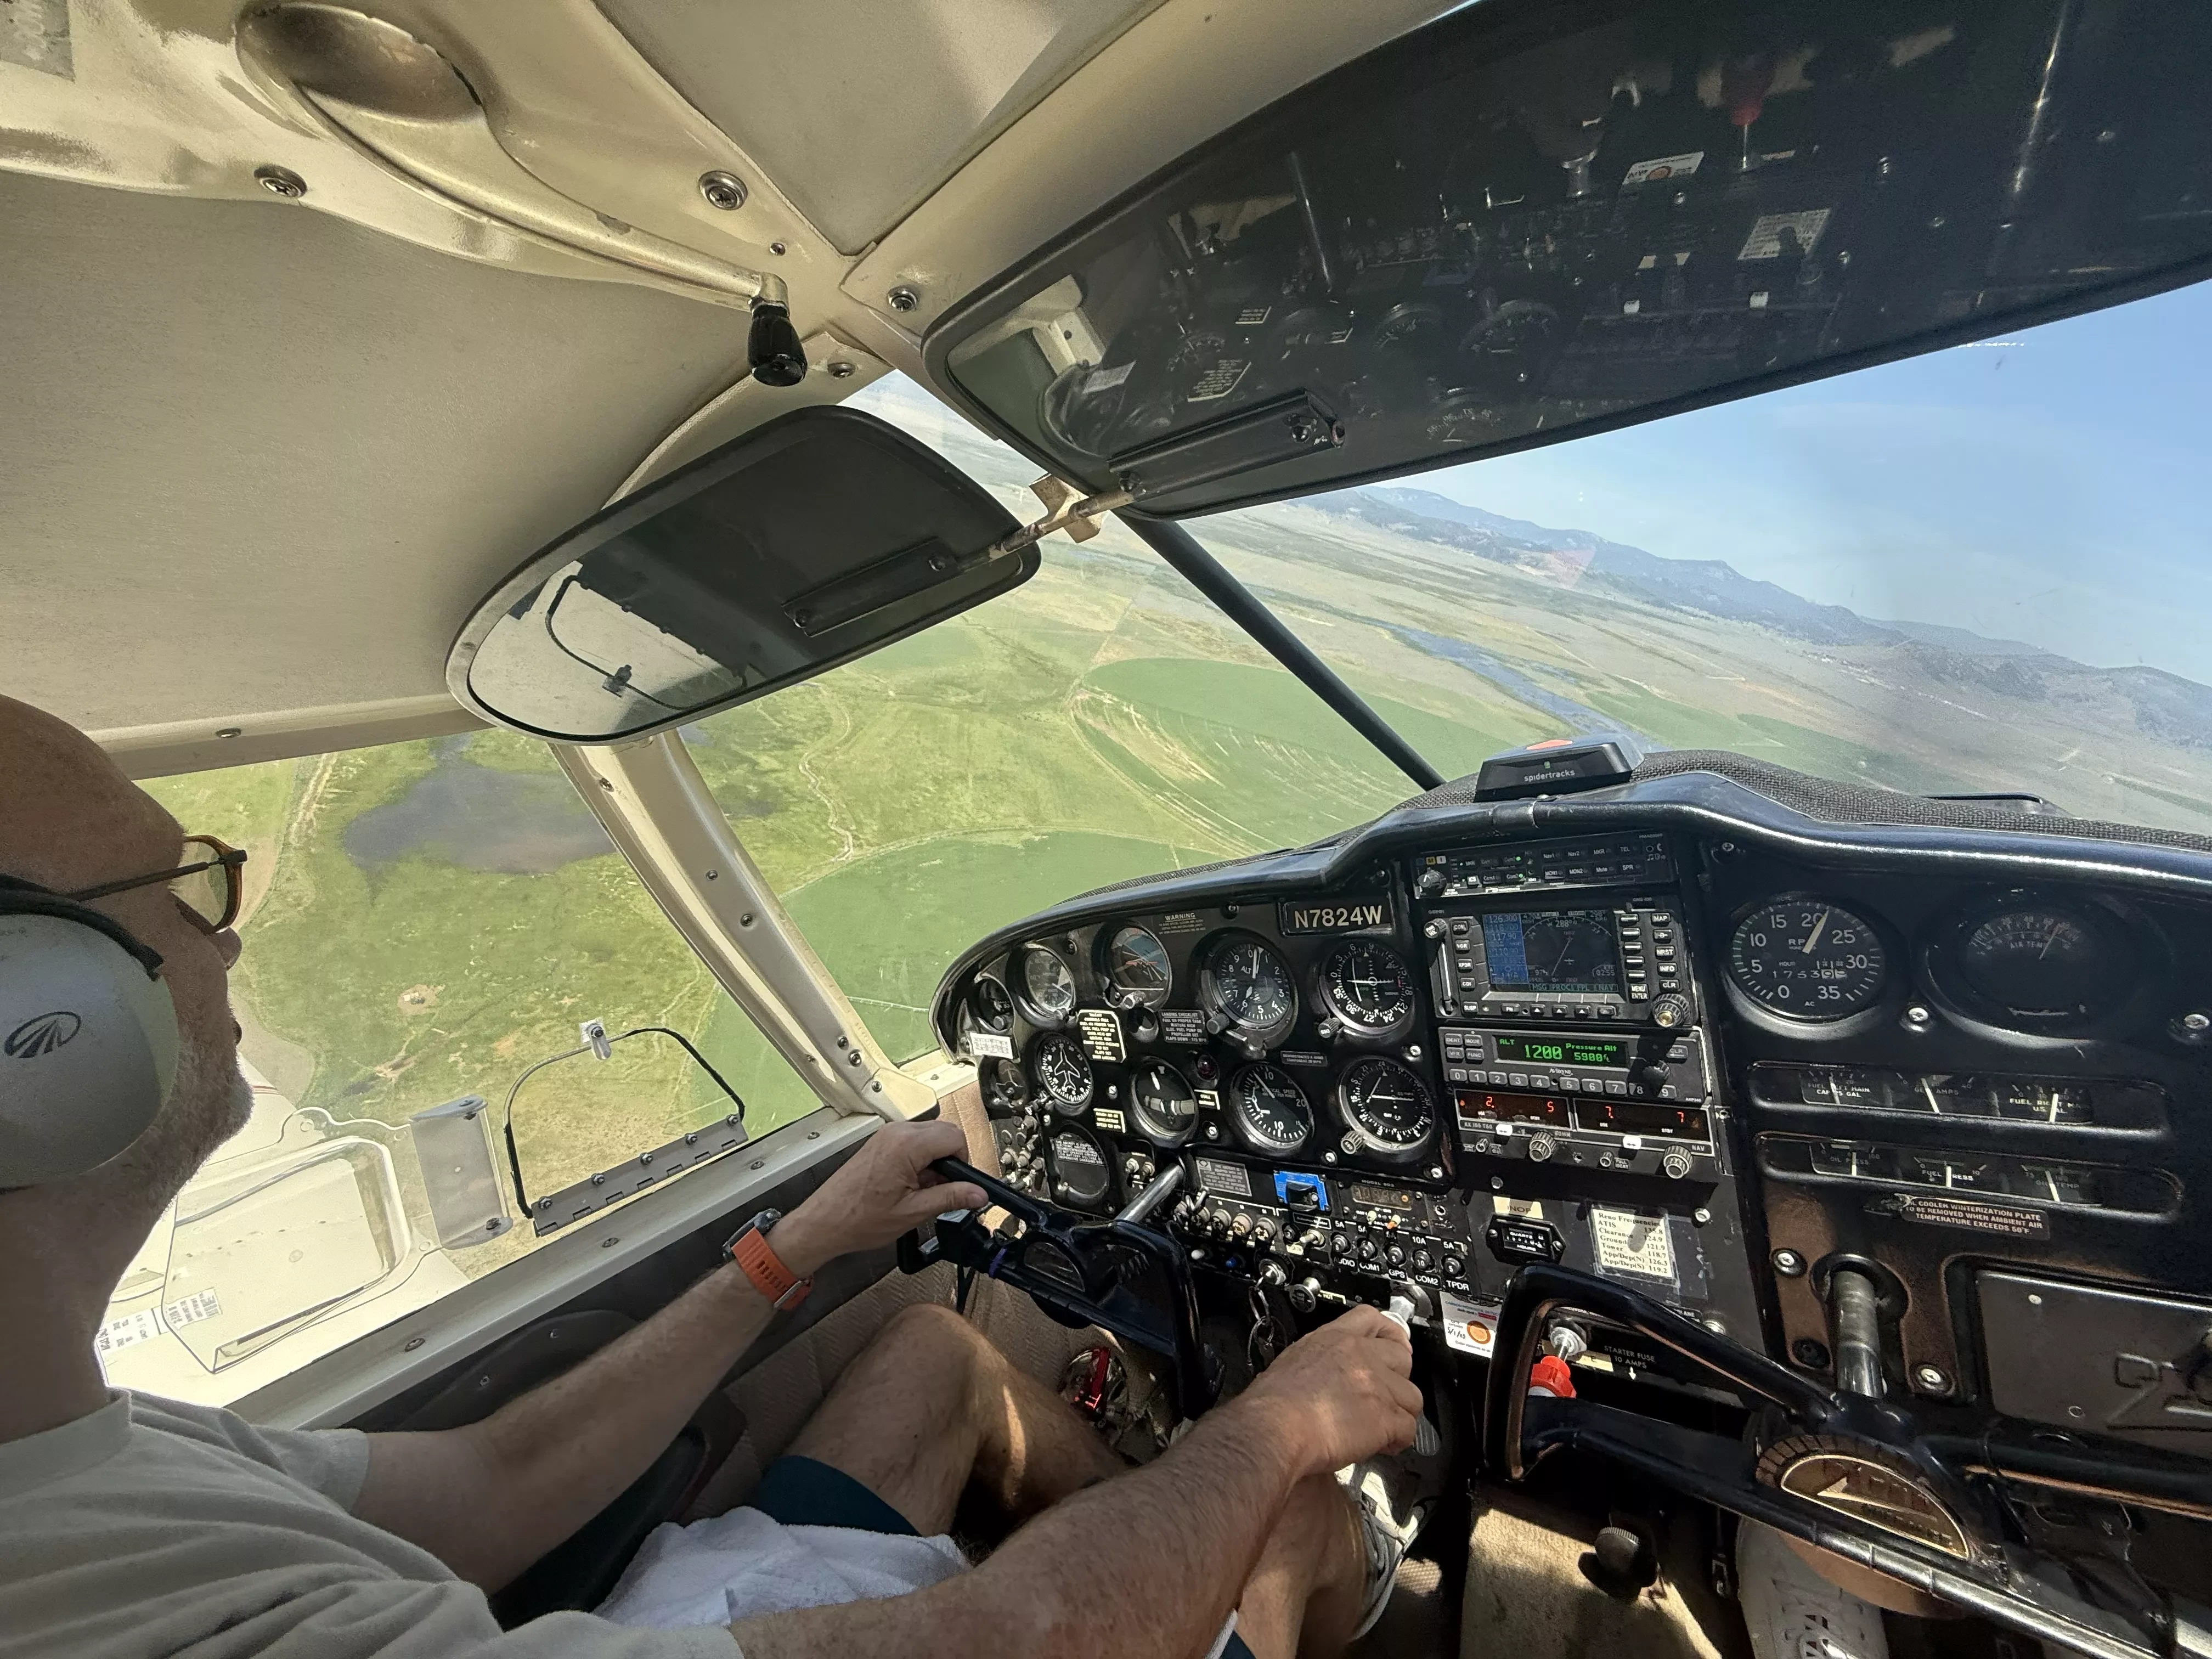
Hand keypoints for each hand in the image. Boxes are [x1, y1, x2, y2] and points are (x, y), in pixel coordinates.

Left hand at [769, 1119, 987, 1277]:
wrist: (824, 1222)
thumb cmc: (857, 1218)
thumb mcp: (913, 1212)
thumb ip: (950, 1198)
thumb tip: (978, 1194)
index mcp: (906, 1145)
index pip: (956, 1137)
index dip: (964, 1162)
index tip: (960, 1184)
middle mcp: (896, 1133)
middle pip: (944, 1133)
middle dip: (951, 1161)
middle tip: (943, 1190)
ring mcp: (886, 1136)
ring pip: (929, 1137)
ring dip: (935, 1161)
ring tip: (922, 1191)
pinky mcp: (880, 1143)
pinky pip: (912, 1142)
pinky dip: (920, 1160)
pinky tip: (910, 1186)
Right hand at [1234, 1305, 1420, 1476]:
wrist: (1274, 1427)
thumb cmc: (1272, 1405)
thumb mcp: (1292, 1362)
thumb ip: (1320, 1362)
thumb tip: (1326, 1379)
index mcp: (1334, 1339)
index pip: (1372, 1319)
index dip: (1388, 1334)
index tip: (1393, 1345)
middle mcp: (1360, 1356)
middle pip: (1403, 1357)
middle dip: (1398, 1379)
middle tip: (1387, 1396)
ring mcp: (1376, 1385)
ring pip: (1412, 1396)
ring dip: (1400, 1413)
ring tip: (1384, 1428)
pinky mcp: (1385, 1417)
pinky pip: (1408, 1429)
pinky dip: (1398, 1441)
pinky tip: (1383, 1446)